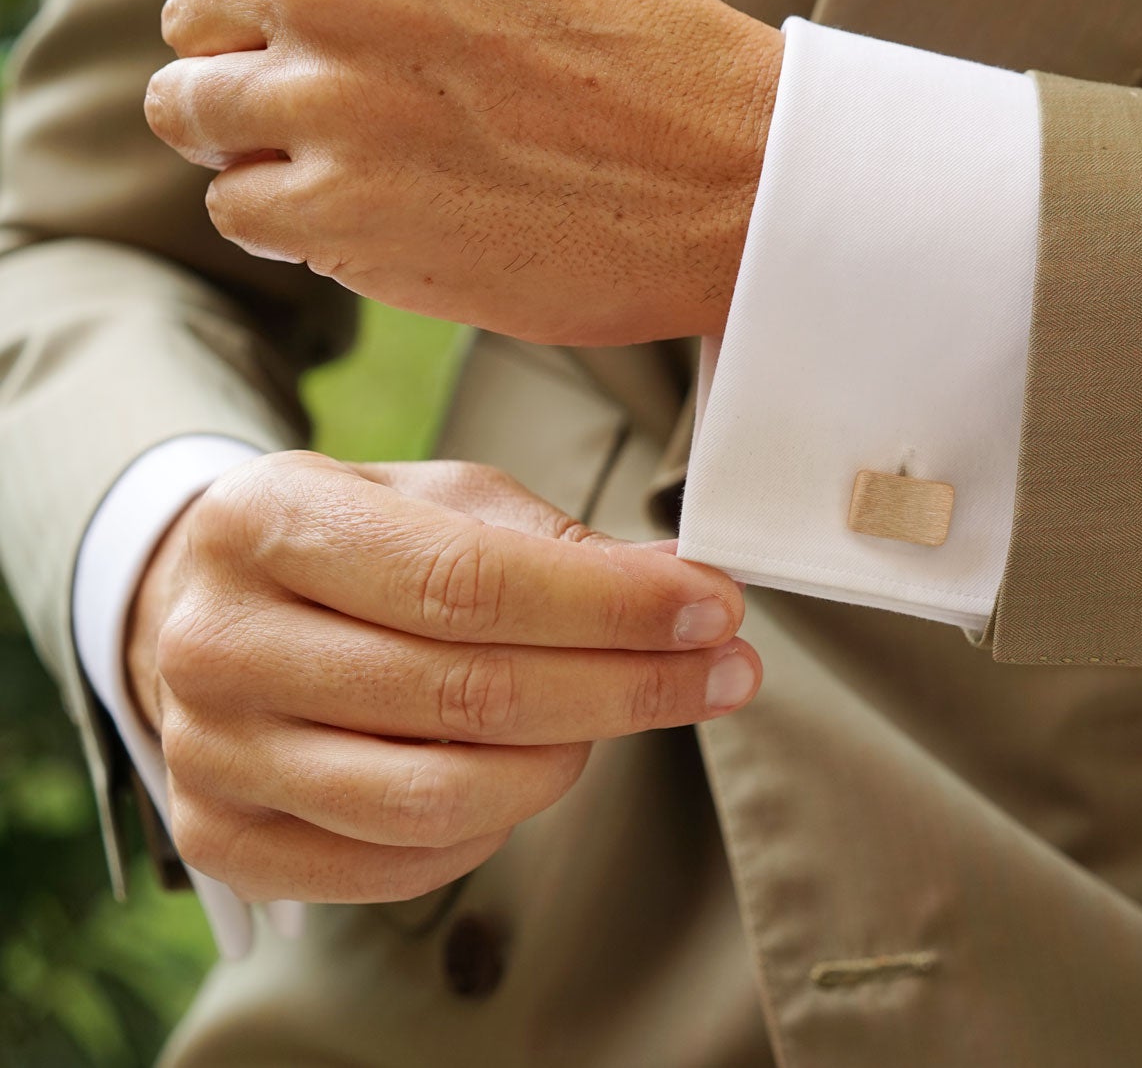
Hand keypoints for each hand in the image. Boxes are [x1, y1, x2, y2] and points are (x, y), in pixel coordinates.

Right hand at [125, 453, 759, 903]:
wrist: (197, 611)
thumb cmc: (347, 546)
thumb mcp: (437, 499)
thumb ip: (553, 544)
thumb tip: (680, 590)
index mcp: (268, 523)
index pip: (469, 584)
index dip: (610, 608)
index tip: (713, 611)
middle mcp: (220, 643)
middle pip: (468, 696)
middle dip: (627, 687)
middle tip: (723, 672)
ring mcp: (213, 753)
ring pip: (440, 797)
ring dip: (567, 762)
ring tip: (614, 716)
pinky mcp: (225, 841)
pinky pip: (403, 863)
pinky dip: (494, 825)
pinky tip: (527, 768)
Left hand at [145, 0, 781, 346]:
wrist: (741, 179)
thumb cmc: (647, 58)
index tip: (293, 14)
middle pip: (194, 15)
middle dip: (251, 59)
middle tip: (355, 103)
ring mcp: (326, 94)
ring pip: (189, 110)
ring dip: (255, 141)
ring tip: (360, 160)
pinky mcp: (338, 209)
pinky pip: (235, 207)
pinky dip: (288, 219)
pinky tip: (376, 214)